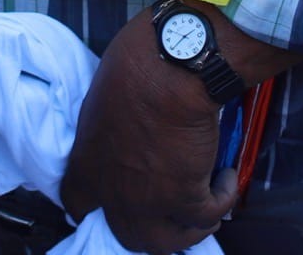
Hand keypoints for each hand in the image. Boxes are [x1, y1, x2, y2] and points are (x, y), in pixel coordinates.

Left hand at [61, 10, 238, 253]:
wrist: (168, 70)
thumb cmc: (136, 64)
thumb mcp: (104, 95)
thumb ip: (112, 123)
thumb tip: (131, 121)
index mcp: (86, 161)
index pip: (77, 201)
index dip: (97, 206)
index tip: (112, 201)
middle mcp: (112, 191)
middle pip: (129, 234)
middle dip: (153, 229)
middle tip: (172, 212)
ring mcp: (148, 201)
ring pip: (168, 239)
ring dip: (190, 228)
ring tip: (206, 209)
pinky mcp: (185, 198)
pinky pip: (208, 214)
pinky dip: (222, 198)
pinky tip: (226, 178)